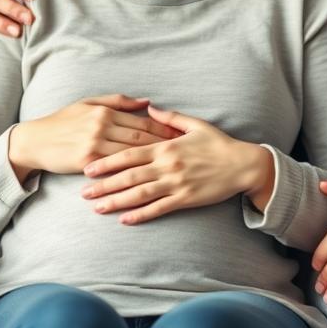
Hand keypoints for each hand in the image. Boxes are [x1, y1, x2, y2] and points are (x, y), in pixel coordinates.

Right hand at [8, 95, 179, 179]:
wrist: (35, 141)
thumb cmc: (63, 121)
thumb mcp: (88, 103)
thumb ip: (118, 102)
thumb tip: (146, 101)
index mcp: (105, 111)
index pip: (142, 121)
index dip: (165, 130)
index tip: (183, 136)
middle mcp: (102, 126)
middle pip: (141, 137)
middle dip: (166, 146)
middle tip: (187, 153)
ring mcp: (95, 144)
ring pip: (132, 154)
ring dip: (154, 162)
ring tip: (175, 168)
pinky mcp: (88, 162)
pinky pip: (115, 169)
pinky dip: (132, 174)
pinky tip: (148, 180)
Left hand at [81, 106, 273, 223]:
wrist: (243, 165)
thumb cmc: (219, 144)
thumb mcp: (195, 124)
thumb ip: (170, 117)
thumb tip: (149, 107)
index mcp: (166, 146)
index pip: (129, 154)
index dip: (106, 161)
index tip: (88, 167)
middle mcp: (167, 166)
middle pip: (129, 176)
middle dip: (104, 184)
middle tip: (83, 192)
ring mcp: (176, 184)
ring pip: (140, 194)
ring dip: (117, 202)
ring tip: (97, 208)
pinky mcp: (186, 199)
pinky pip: (159, 208)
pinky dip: (141, 215)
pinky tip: (125, 220)